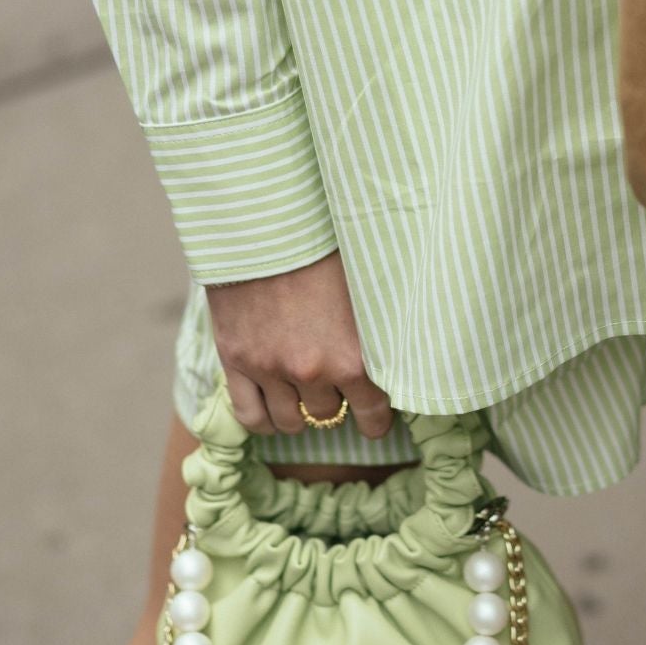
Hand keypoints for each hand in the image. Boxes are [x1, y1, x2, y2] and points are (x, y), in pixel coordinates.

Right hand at [205, 249, 393, 437]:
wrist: (267, 222)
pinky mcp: (237, 361)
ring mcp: (270, 369)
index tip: (376, 418)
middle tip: (336, 387)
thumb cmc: (324, 246)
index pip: (372, 414)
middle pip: (328, 415)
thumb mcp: (367, 287)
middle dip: (335, 403)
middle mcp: (312, 370)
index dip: (376, 420)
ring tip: (304, 395)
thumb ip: (383, 327)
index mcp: (352, 355)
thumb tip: (408, 349)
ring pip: (289, 422)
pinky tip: (273, 407)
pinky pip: (250, 416)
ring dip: (300, 412)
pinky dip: (264, 419)